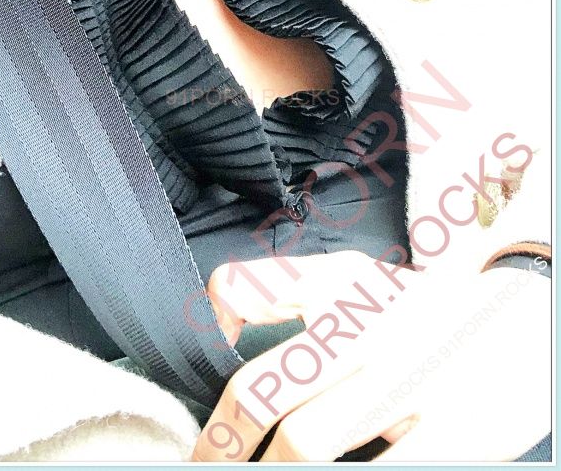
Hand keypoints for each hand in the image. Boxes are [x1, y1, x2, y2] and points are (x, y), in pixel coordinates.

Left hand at [192, 253, 550, 461]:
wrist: (524, 322)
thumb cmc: (418, 311)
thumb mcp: (358, 278)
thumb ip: (290, 289)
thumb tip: (224, 323)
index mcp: (338, 282)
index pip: (245, 287)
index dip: (212, 322)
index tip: (210, 354)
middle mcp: (365, 324)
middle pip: (260, 388)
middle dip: (222, 441)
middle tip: (207, 461)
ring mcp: (407, 376)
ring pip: (304, 441)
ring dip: (269, 470)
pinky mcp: (452, 427)